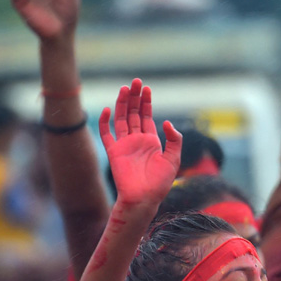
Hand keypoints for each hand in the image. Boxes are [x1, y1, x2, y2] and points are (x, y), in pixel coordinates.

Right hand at [98, 79, 181, 205]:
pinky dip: (106, 122)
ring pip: (121, 119)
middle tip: (136, 82)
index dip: (146, 102)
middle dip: (135, 98)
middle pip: (133, 114)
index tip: (147, 88)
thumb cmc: (160, 183)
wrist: (144, 199)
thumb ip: (174, 139)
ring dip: (123, 104)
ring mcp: (124, 145)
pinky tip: (109, 109)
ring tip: (125, 88)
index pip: (146, 116)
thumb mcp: (173, 159)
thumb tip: (166, 122)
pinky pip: (107, 134)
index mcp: (151, 141)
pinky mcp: (114, 152)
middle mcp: (136, 140)